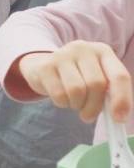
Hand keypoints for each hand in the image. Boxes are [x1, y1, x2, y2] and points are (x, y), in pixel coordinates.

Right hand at [18, 41, 132, 122]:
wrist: (44, 66)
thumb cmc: (78, 76)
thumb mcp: (98, 78)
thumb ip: (110, 93)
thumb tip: (118, 117)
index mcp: (103, 51)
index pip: (119, 76)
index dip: (122, 99)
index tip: (118, 119)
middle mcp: (83, 48)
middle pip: (96, 84)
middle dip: (94, 106)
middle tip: (88, 116)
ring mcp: (62, 55)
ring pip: (77, 90)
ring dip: (77, 105)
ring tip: (74, 103)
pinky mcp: (45, 66)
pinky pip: (59, 94)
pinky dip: (62, 103)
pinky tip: (61, 98)